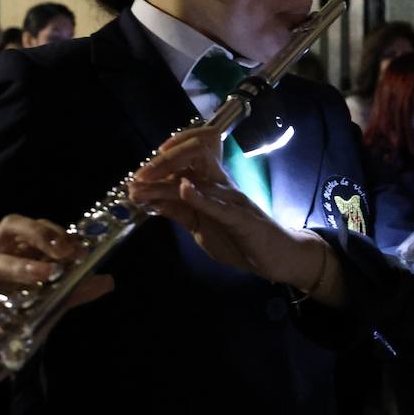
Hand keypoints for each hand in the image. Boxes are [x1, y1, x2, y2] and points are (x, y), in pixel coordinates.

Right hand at [0, 215, 109, 370]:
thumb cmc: (0, 331)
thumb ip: (69, 295)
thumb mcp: (40, 313)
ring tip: (43, 275)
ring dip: (18, 267)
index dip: (55, 233)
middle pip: (7, 229)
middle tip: (62, 253)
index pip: (30, 230)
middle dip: (37, 234)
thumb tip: (106, 280)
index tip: (79, 249)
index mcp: (9, 259)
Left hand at [127, 128, 345, 304]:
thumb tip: (151, 201)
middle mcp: (222, 185)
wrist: (278, 257)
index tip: (137, 174)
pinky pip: (221, 205)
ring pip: (199, 178)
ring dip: (168, 181)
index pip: (186, 159)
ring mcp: (233, 199)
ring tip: (143, 185)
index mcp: (212, 184)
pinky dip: (201, 196)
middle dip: (159, 165)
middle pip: (191, 158)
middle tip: (135, 180)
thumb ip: (179, 212)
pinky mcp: (242, 219)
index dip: (161, 160)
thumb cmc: (241, 240)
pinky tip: (185, 189)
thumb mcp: (201, 226)